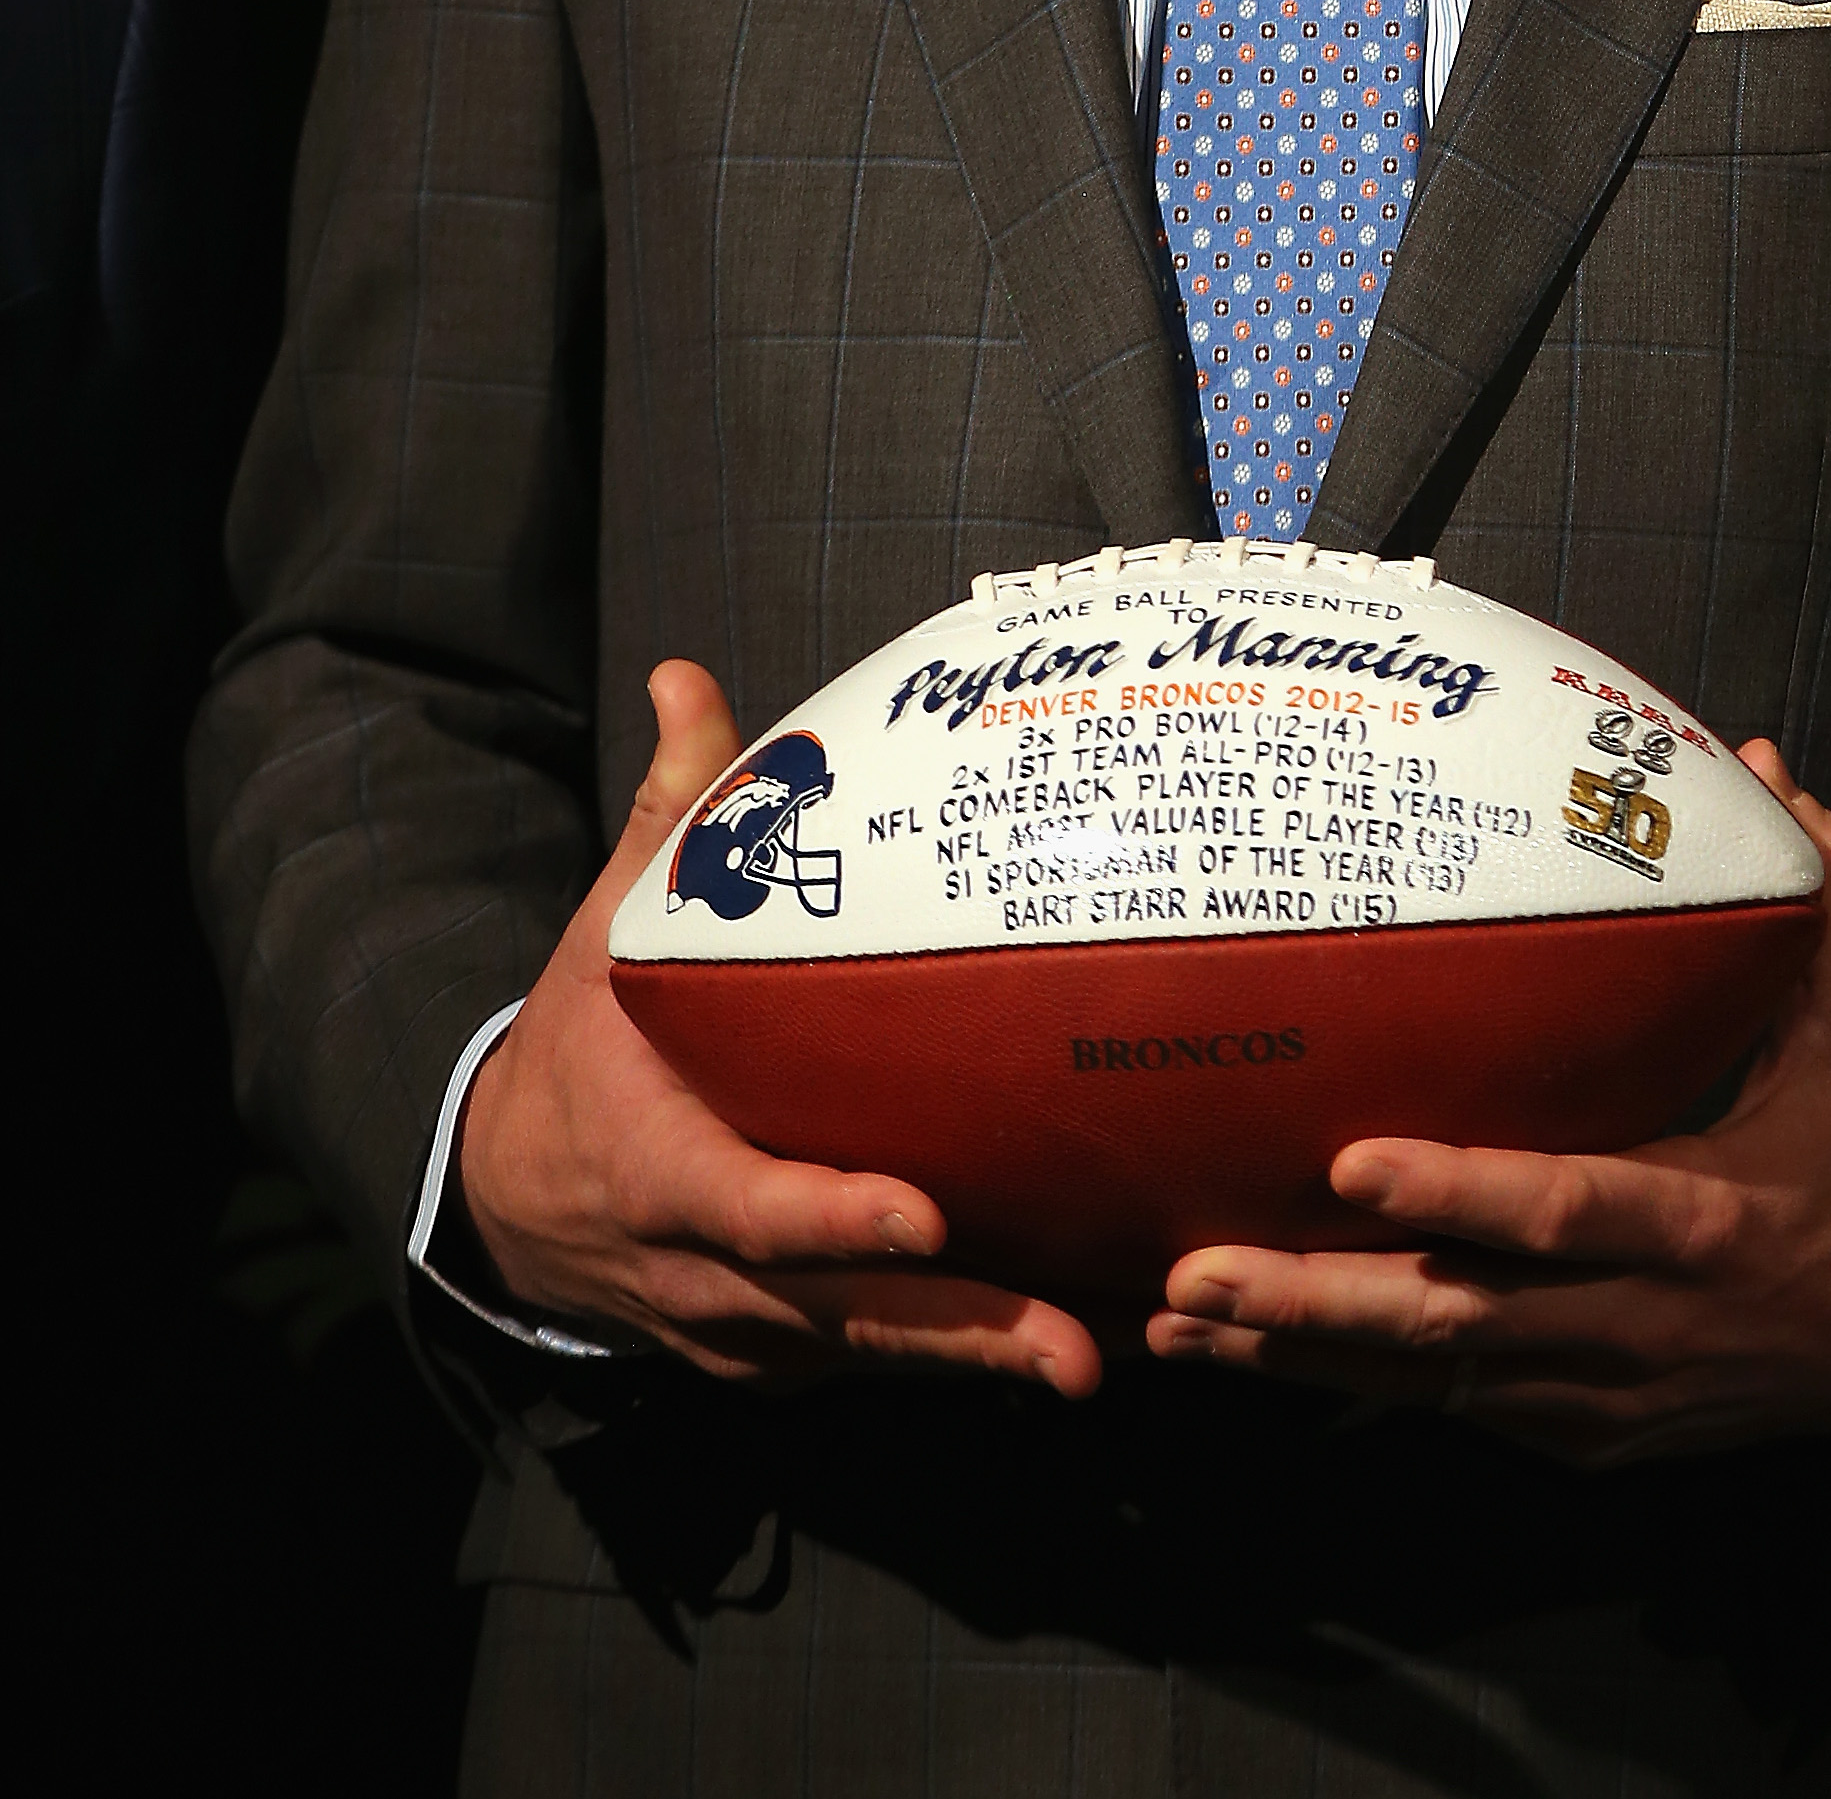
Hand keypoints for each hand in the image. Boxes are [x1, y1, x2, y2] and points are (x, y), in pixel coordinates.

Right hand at [457, 660, 1103, 1393]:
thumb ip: (672, 815)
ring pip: (878, 1358)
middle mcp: (708, 1276)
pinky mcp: (785, 1361)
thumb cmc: (586, 1044)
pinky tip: (1082, 1345)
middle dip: (963, 1333)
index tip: (926, 1215)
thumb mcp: (605, 936)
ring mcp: (749, 1336)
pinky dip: (966, 1366)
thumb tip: (686, 678)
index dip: (835, 1219)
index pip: (750, 1208)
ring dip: (988, 1361)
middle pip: (846, 1316)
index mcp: (661, 1172)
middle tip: (1077, 1347)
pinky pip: (879, 1367)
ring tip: (1109, 1356)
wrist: (506, 1198)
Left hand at [1144, 745, 1830, 1464]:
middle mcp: (1641, 1318)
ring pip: (1433, 1384)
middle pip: (1461, 1323)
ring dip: (1301, 1359)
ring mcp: (1604, 1393)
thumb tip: (1765, 760)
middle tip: (1195, 1268)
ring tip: (1175, 1322)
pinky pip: (1453, 1416)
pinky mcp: (1585, 1438)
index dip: (1460, 1194)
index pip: (1568, 1207)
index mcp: (1705, 1213)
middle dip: (1321, 1303)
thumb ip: (1822, 898)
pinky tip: (1251, 1363)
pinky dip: (1350, 1395)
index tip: (1350, 1161)